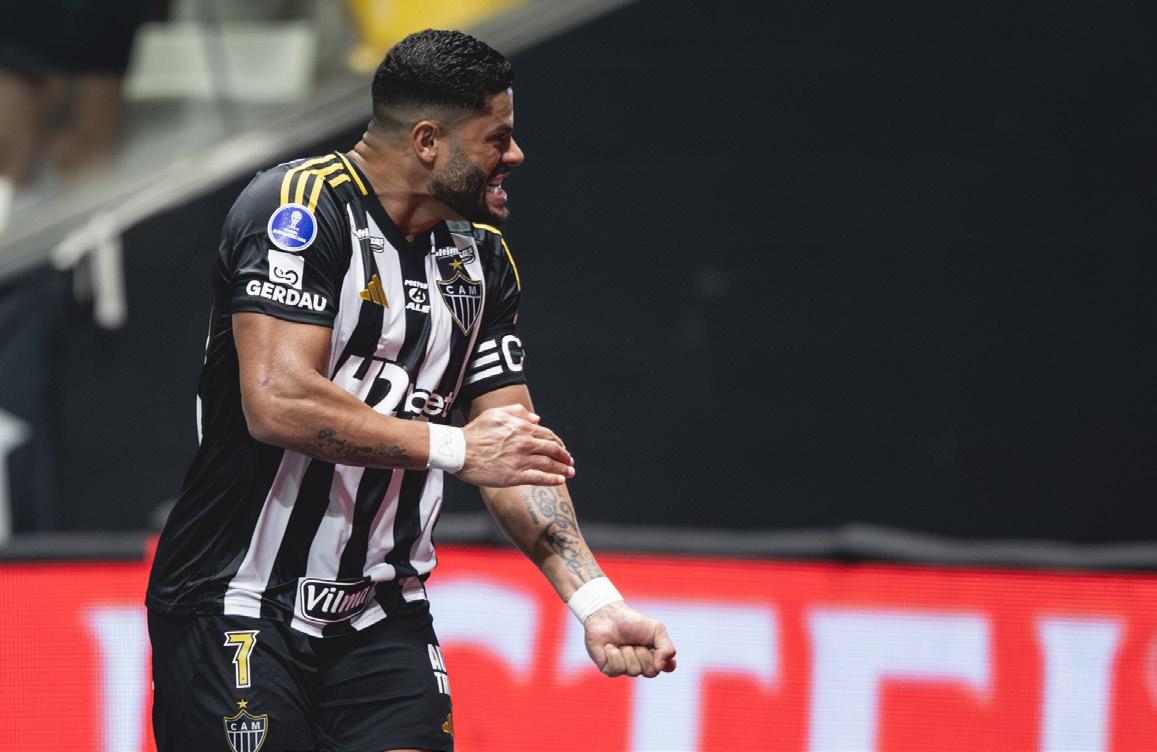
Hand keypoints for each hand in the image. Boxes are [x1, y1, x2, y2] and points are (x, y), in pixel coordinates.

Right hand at [456, 404, 574, 486]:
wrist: (459, 450)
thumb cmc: (474, 432)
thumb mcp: (496, 414)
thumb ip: (518, 413)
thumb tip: (537, 419)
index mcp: (521, 427)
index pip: (547, 434)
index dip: (557, 442)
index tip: (561, 448)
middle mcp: (525, 442)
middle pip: (552, 449)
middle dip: (564, 456)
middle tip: (569, 462)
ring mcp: (521, 460)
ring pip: (549, 464)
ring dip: (563, 469)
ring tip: (570, 472)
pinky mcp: (515, 476)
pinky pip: (539, 478)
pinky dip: (552, 479)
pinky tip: (560, 481)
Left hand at [583, 601, 676, 677]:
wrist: (607, 616)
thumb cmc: (632, 622)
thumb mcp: (656, 629)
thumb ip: (666, 647)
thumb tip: (661, 667)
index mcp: (656, 655)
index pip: (668, 667)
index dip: (665, 662)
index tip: (658, 651)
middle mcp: (642, 665)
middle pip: (651, 672)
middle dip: (643, 654)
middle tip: (635, 643)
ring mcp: (626, 670)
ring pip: (634, 671)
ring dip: (627, 653)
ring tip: (622, 644)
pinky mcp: (610, 670)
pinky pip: (617, 669)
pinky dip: (614, 654)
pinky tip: (609, 647)